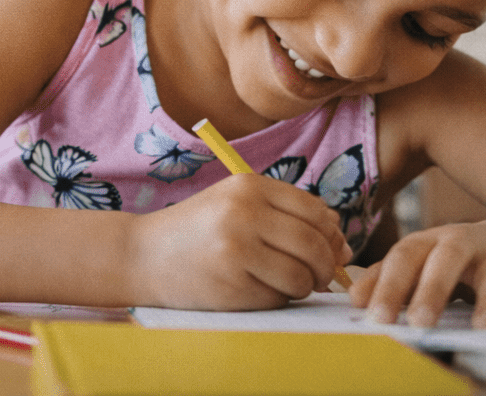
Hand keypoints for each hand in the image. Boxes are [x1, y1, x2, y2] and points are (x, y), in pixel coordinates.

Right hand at [128, 173, 349, 309]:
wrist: (141, 256)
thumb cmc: (197, 230)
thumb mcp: (236, 204)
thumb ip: (287, 216)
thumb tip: (344, 247)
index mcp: (248, 186)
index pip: (316, 211)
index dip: (330, 235)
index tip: (327, 248)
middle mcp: (244, 213)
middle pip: (314, 244)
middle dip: (324, 266)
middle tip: (318, 275)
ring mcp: (236, 250)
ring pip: (302, 276)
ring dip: (304, 286)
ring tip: (286, 282)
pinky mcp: (231, 285)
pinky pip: (279, 298)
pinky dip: (279, 299)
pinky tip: (259, 289)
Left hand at [350, 220, 485, 327]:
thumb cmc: (443, 258)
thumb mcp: (414, 261)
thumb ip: (383, 278)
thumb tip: (355, 300)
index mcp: (427, 240)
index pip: (404, 257)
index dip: (390, 285)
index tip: (377, 316)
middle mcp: (461, 243)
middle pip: (447, 260)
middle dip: (433, 291)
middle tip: (419, 322)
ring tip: (481, 328)